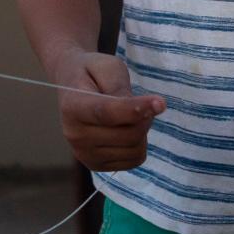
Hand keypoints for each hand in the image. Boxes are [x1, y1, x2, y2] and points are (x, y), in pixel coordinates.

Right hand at [55, 51, 164, 171]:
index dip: (136, 109)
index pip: (108, 113)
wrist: (72, 87)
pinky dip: (138, 146)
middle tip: (143, 102)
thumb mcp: (107, 67)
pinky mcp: (96, 166)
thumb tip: (144, 109)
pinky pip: (134, 161)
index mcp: (73, 106)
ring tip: (131, 115)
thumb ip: (121, 87)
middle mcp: (74, 135)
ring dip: (142, 131)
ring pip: (134, 150)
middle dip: (144, 117)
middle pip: (128, 135)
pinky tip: (127, 130)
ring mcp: (84, 154)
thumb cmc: (93, 73)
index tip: (161, 103)